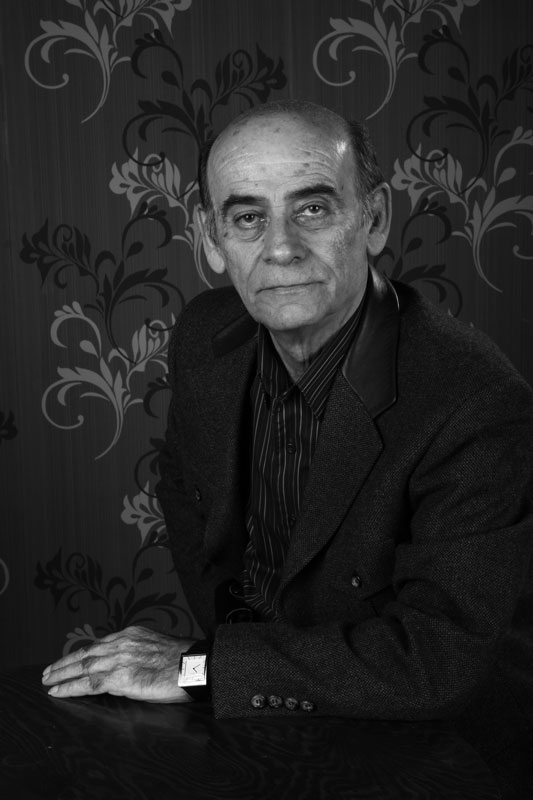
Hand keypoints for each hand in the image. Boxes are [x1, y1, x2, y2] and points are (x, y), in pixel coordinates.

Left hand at [42, 626, 195, 702]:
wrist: (196, 665)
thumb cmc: (185, 660)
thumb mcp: (158, 647)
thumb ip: (141, 652)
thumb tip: (134, 664)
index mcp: (132, 634)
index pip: (100, 644)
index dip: (82, 653)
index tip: (70, 659)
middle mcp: (123, 643)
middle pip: (87, 652)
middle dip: (65, 662)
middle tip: (48, 670)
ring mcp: (121, 659)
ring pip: (83, 666)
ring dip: (62, 674)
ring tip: (47, 681)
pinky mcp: (121, 677)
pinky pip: (89, 683)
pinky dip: (70, 687)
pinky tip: (58, 692)